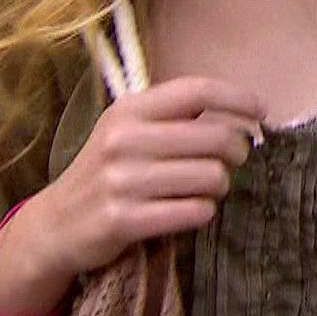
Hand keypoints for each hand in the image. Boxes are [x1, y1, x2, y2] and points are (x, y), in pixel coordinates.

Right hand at [21, 76, 264, 278]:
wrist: (56, 223)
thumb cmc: (109, 171)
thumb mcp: (129, 130)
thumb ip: (174, 116)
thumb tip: (240, 112)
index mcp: (129, 110)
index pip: (197, 91)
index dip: (237, 98)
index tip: (261, 112)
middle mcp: (123, 140)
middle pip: (215, 138)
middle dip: (237, 152)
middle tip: (234, 162)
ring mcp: (121, 181)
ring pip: (211, 177)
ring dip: (220, 186)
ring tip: (208, 189)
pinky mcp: (122, 220)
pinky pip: (193, 212)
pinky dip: (203, 212)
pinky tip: (192, 210)